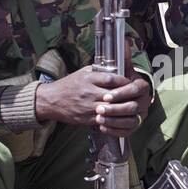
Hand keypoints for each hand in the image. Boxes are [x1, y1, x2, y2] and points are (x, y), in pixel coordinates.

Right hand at [35, 65, 150, 134]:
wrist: (52, 100)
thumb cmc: (68, 85)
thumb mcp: (82, 73)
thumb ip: (98, 72)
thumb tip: (116, 68)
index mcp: (88, 79)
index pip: (111, 79)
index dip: (123, 81)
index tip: (130, 82)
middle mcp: (89, 92)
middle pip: (114, 95)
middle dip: (126, 96)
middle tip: (135, 96)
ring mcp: (88, 106)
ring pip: (111, 109)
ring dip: (122, 109)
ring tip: (130, 106)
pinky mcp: (86, 118)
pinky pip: (104, 120)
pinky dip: (113, 119)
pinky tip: (119, 116)